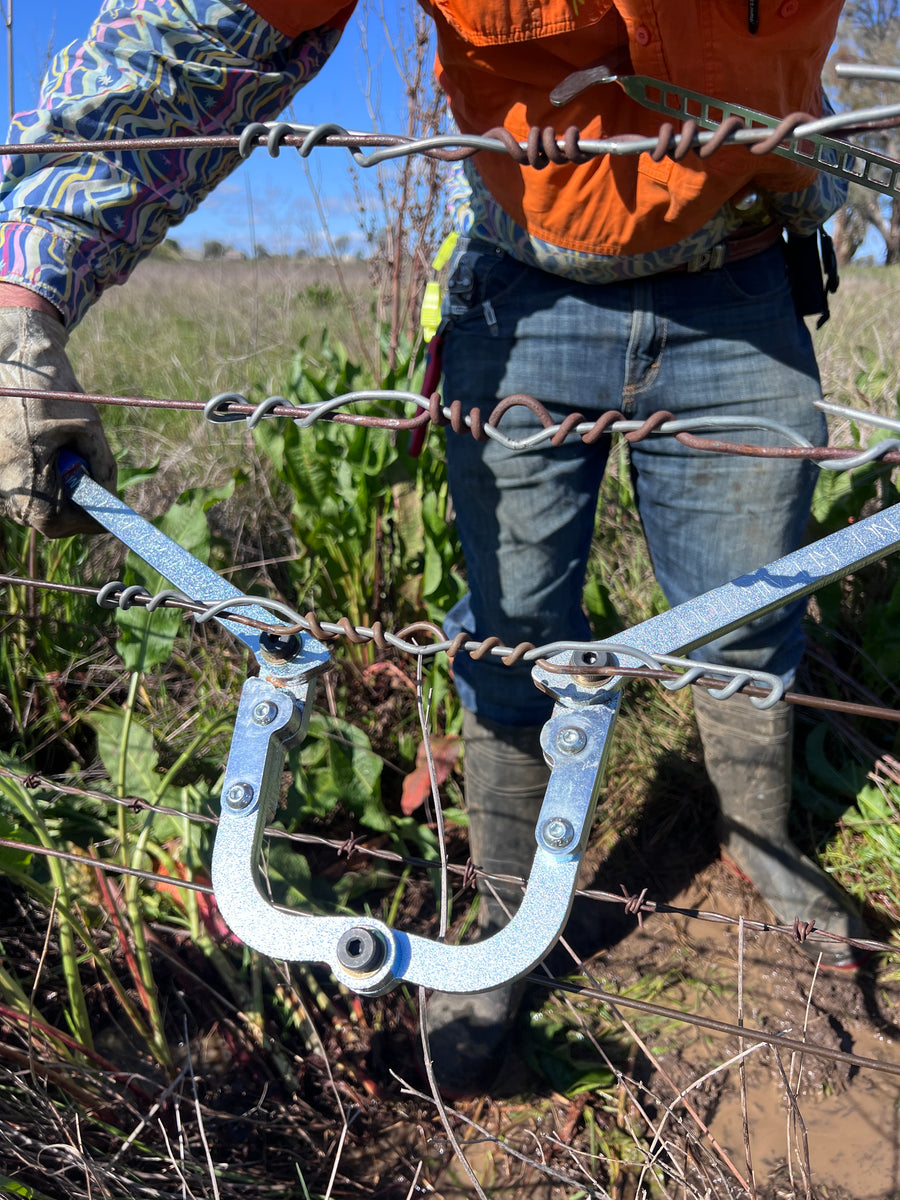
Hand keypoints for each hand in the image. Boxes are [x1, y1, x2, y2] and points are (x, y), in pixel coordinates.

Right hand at [0, 306, 116, 536]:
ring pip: (37, 510)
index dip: (91, 520)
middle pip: (49, 521)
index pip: (60, 522)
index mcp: (25, 476)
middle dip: (78, 509)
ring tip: (70, 462)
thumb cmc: (54, 393)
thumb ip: (103, 467)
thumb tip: (111, 498)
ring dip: (62, 497)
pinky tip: (51, 459)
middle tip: (99, 491)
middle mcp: (4, 487)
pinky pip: (27, 495)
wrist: (17, 365)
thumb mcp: (89, 428)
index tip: (114, 516)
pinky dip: (46, 486)